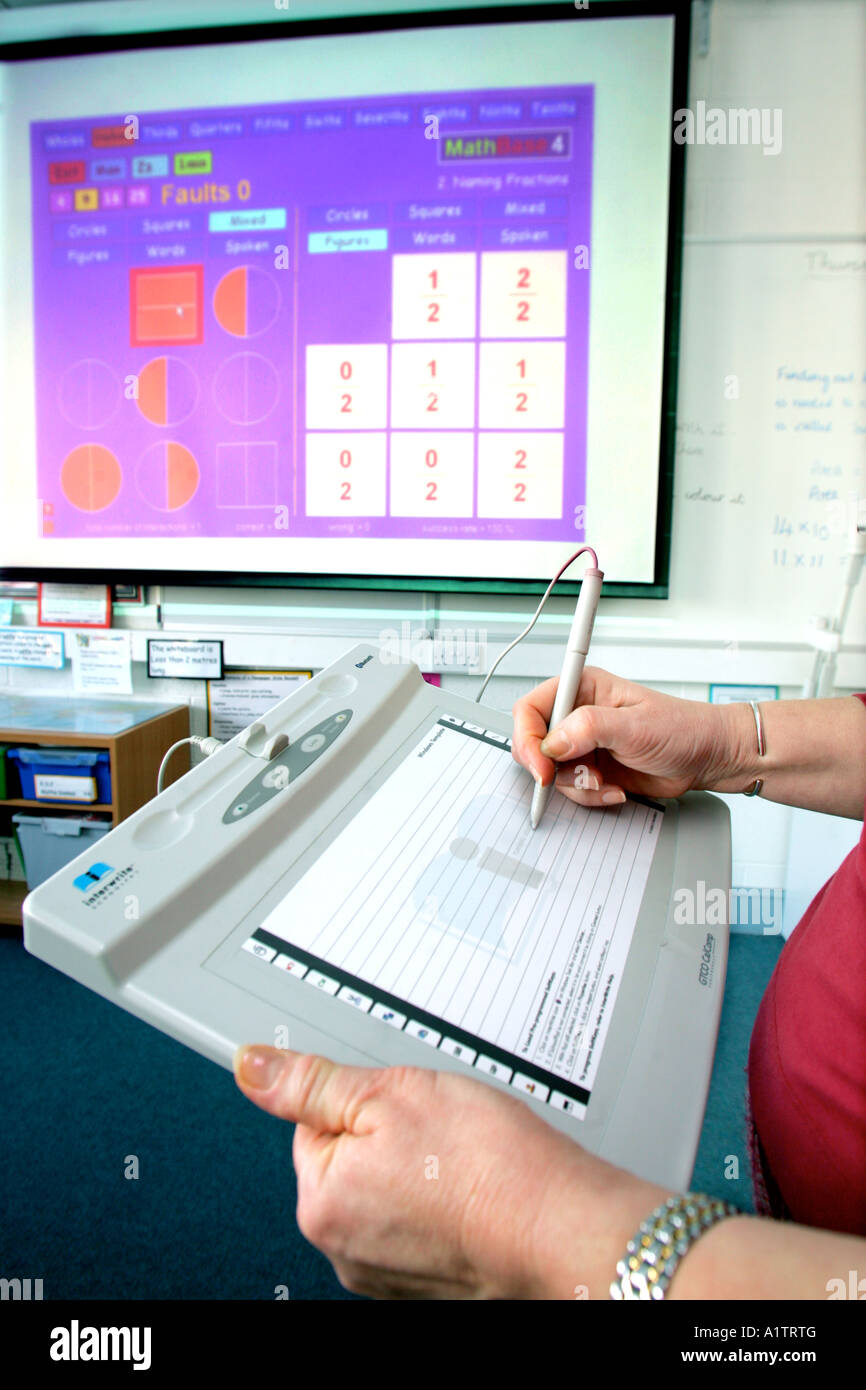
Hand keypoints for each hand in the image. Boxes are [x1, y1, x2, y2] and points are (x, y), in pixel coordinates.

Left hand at [233, 1046, 660, 1298]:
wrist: (562, 1225)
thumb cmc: (489, 1164)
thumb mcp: (391, 1092)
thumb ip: (314, 1083)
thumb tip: (251, 1067)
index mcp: (322, 1202)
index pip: (315, 1123)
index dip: (364, 1100)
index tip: (405, 1103)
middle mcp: (344, 1249)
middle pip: (349, 1159)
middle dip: (390, 1134)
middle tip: (440, 1130)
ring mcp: (386, 1273)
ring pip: (386, 1190)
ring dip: (417, 1168)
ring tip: (462, 1159)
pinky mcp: (425, 1282)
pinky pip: (417, 1223)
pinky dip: (441, 1203)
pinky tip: (472, 1189)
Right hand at [512, 665, 738, 807]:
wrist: (706, 758)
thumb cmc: (682, 728)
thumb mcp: (635, 726)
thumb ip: (589, 728)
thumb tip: (552, 742)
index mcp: (582, 689)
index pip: (531, 708)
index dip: (528, 737)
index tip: (541, 764)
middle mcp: (578, 715)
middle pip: (534, 743)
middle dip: (551, 768)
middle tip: (578, 777)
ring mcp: (584, 744)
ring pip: (551, 772)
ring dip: (577, 785)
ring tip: (606, 782)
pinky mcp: (592, 768)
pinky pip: (571, 788)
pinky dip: (590, 795)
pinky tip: (615, 789)